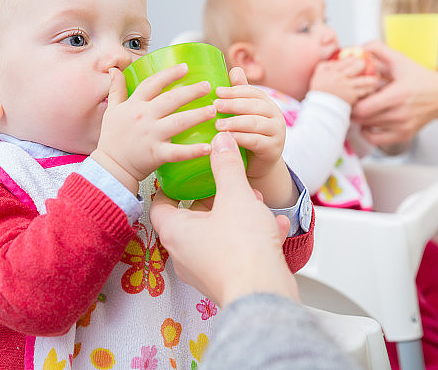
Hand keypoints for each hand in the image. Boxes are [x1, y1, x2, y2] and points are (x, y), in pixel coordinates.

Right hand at [91, 65, 215, 192]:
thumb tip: (114, 69)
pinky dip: (193, 151)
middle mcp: (144, 117)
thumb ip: (116, 89)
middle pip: (171, 99)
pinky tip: (209, 147)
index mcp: (135, 105)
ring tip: (213, 110)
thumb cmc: (112, 138)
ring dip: (197, 115)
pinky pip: (178, 152)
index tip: (185, 67)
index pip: (153, 83)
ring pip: (178, 122)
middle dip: (191, 91)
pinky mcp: (157, 154)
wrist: (110, 167)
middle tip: (208, 86)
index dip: (170, 74)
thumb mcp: (112, 110)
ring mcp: (151, 135)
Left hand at [149, 132, 297, 307]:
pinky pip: (237, 252)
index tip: (181, 175)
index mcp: (176, 233)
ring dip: (238, 217)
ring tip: (257, 204)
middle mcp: (185, 255)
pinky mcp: (228, 280)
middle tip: (226, 184)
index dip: (169, 187)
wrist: (264, 294)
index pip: (160, 205)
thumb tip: (221, 142)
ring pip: (218, 235)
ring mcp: (206, 270)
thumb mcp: (235, 196)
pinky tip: (277, 227)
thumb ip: (227, 166)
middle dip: (214, 198)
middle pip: (192, 218)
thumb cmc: (242, 249)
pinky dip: (254, 237)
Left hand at [212, 67, 284, 178]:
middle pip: (254, 106)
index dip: (235, 91)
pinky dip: (241, 139)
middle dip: (233, 105)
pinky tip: (227, 138)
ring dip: (235, 122)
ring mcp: (277, 133)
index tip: (217, 92)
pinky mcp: (274, 149)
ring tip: (218, 125)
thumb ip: (239, 95)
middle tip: (215, 106)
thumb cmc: (247, 135)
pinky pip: (256, 141)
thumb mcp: (243, 114)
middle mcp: (276, 116)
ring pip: (255, 123)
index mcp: (266, 104)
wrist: (258, 165)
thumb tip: (235, 70)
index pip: (252, 92)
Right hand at [309, 58, 378, 104]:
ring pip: (366, 80)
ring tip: (375, 78)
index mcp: (334, 70)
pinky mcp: (353, 96)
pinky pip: (365, 91)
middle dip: (365, 64)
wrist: (321, 106)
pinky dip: (369, 89)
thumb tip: (341, 59)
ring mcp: (349, 87)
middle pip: (359, 65)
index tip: (358, 59)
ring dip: (372, 78)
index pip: (349, 59)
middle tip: (369, 66)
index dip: (356, 57)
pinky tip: (371, 88)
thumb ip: (329, 63)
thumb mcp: (320, 71)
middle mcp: (343, 77)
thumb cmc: (320, 88)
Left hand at [351, 41, 437, 145]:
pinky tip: (369, 122)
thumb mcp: (400, 60)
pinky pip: (376, 140)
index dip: (352, 101)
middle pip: (362, 119)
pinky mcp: (403, 136)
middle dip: (353, 108)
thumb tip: (358, 48)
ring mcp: (401, 127)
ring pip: (367, 128)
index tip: (352, 93)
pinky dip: (368, 132)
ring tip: (363, 107)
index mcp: (398, 95)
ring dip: (361, 118)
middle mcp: (400, 114)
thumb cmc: (421, 79)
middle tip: (353, 100)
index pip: (363, 108)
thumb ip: (378, 49)